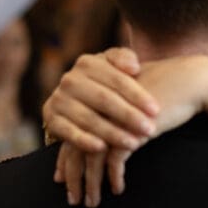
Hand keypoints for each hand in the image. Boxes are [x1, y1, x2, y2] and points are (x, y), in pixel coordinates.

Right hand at [43, 48, 158, 153]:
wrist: (72, 100)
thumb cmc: (103, 83)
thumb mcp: (113, 66)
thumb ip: (123, 58)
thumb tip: (133, 67)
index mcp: (87, 63)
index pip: (117, 80)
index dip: (137, 96)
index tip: (155, 110)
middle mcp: (70, 79)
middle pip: (104, 99)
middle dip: (128, 116)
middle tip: (149, 129)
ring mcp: (59, 100)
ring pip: (89, 118)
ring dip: (112, 132)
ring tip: (133, 143)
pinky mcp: (51, 119)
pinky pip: (69, 132)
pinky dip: (84, 140)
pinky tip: (102, 148)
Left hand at [45, 49, 207, 206]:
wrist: (188, 81)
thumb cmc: (160, 92)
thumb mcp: (129, 103)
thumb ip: (112, 119)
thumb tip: (100, 143)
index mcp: (93, 102)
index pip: (71, 136)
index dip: (65, 160)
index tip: (62, 180)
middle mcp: (97, 110)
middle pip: (76, 149)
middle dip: (74, 178)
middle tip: (74, 200)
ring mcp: (112, 119)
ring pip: (92, 158)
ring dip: (92, 184)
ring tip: (92, 202)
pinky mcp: (129, 128)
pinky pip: (115, 160)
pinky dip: (114, 177)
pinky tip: (118, 189)